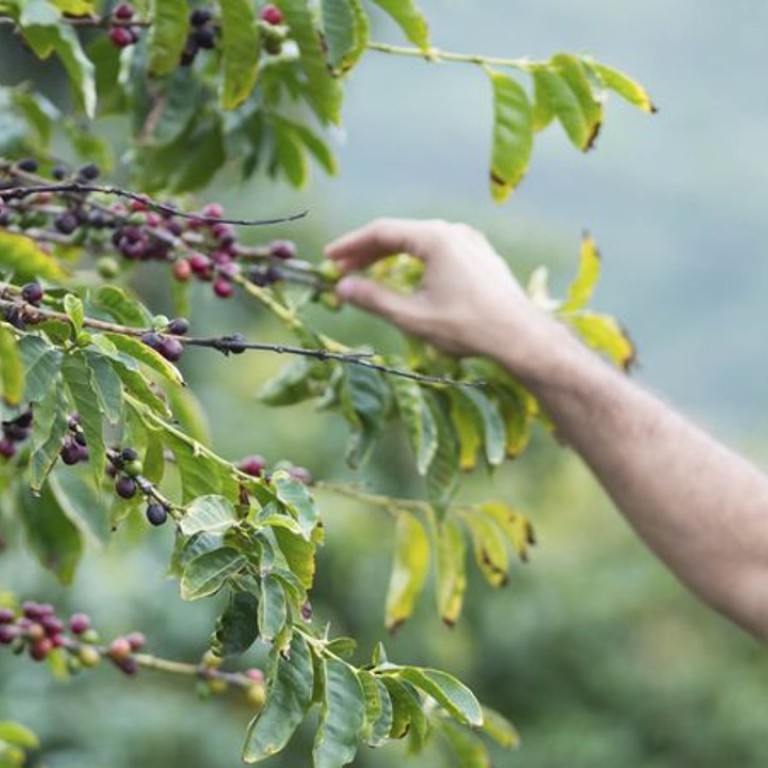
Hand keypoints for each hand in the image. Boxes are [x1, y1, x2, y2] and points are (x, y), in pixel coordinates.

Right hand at [325, 218, 560, 367]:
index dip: (351, 244)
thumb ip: (374, 299)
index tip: (330, 257)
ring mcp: (470, 241)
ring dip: (391, 256)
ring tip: (368, 273)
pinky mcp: (480, 255)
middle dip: (368, 251)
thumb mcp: (413, 316)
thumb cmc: (467, 327)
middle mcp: (453, 231)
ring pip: (420, 240)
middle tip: (343, 268)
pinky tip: (407, 276)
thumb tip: (341, 288)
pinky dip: (415, 260)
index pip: (381, 231)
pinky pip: (439, 249)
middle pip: (400, 233)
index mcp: (435, 238)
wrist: (521, 336)